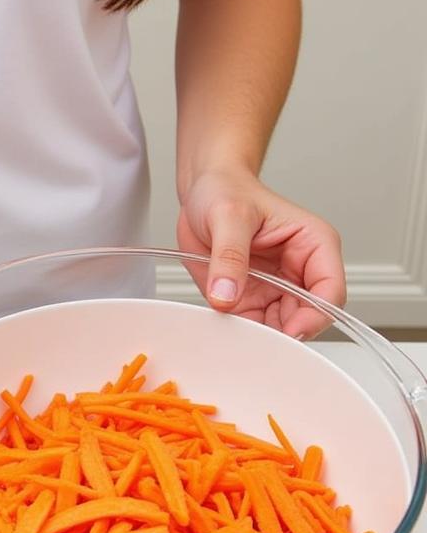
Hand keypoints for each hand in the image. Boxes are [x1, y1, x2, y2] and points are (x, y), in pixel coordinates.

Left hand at [176, 167, 345, 339]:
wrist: (202, 192)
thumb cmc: (226, 190)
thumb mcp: (228, 216)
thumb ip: (229, 257)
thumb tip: (226, 295)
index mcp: (313, 245)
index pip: (330, 291)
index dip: (315, 316)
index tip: (289, 331)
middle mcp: (300, 270)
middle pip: (308, 317)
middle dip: (284, 333)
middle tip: (256, 342)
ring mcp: (276, 287)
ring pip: (281, 327)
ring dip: (261, 337)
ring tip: (237, 337)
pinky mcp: (252, 298)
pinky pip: (253, 325)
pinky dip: (242, 333)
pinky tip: (226, 332)